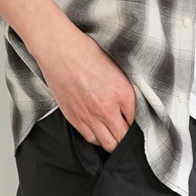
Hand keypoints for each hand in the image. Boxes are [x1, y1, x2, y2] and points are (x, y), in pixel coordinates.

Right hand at [31, 20, 136, 152]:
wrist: (60, 50)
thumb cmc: (86, 52)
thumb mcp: (115, 67)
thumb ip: (123, 89)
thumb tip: (126, 105)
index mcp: (123, 93)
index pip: (135, 119)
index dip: (133, 121)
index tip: (130, 119)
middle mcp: (108, 108)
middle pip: (123, 137)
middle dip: (125, 137)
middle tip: (124, 133)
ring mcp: (90, 116)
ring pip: (107, 144)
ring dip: (112, 142)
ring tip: (112, 135)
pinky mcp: (74, 118)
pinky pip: (90, 139)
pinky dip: (97, 139)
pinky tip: (98, 132)